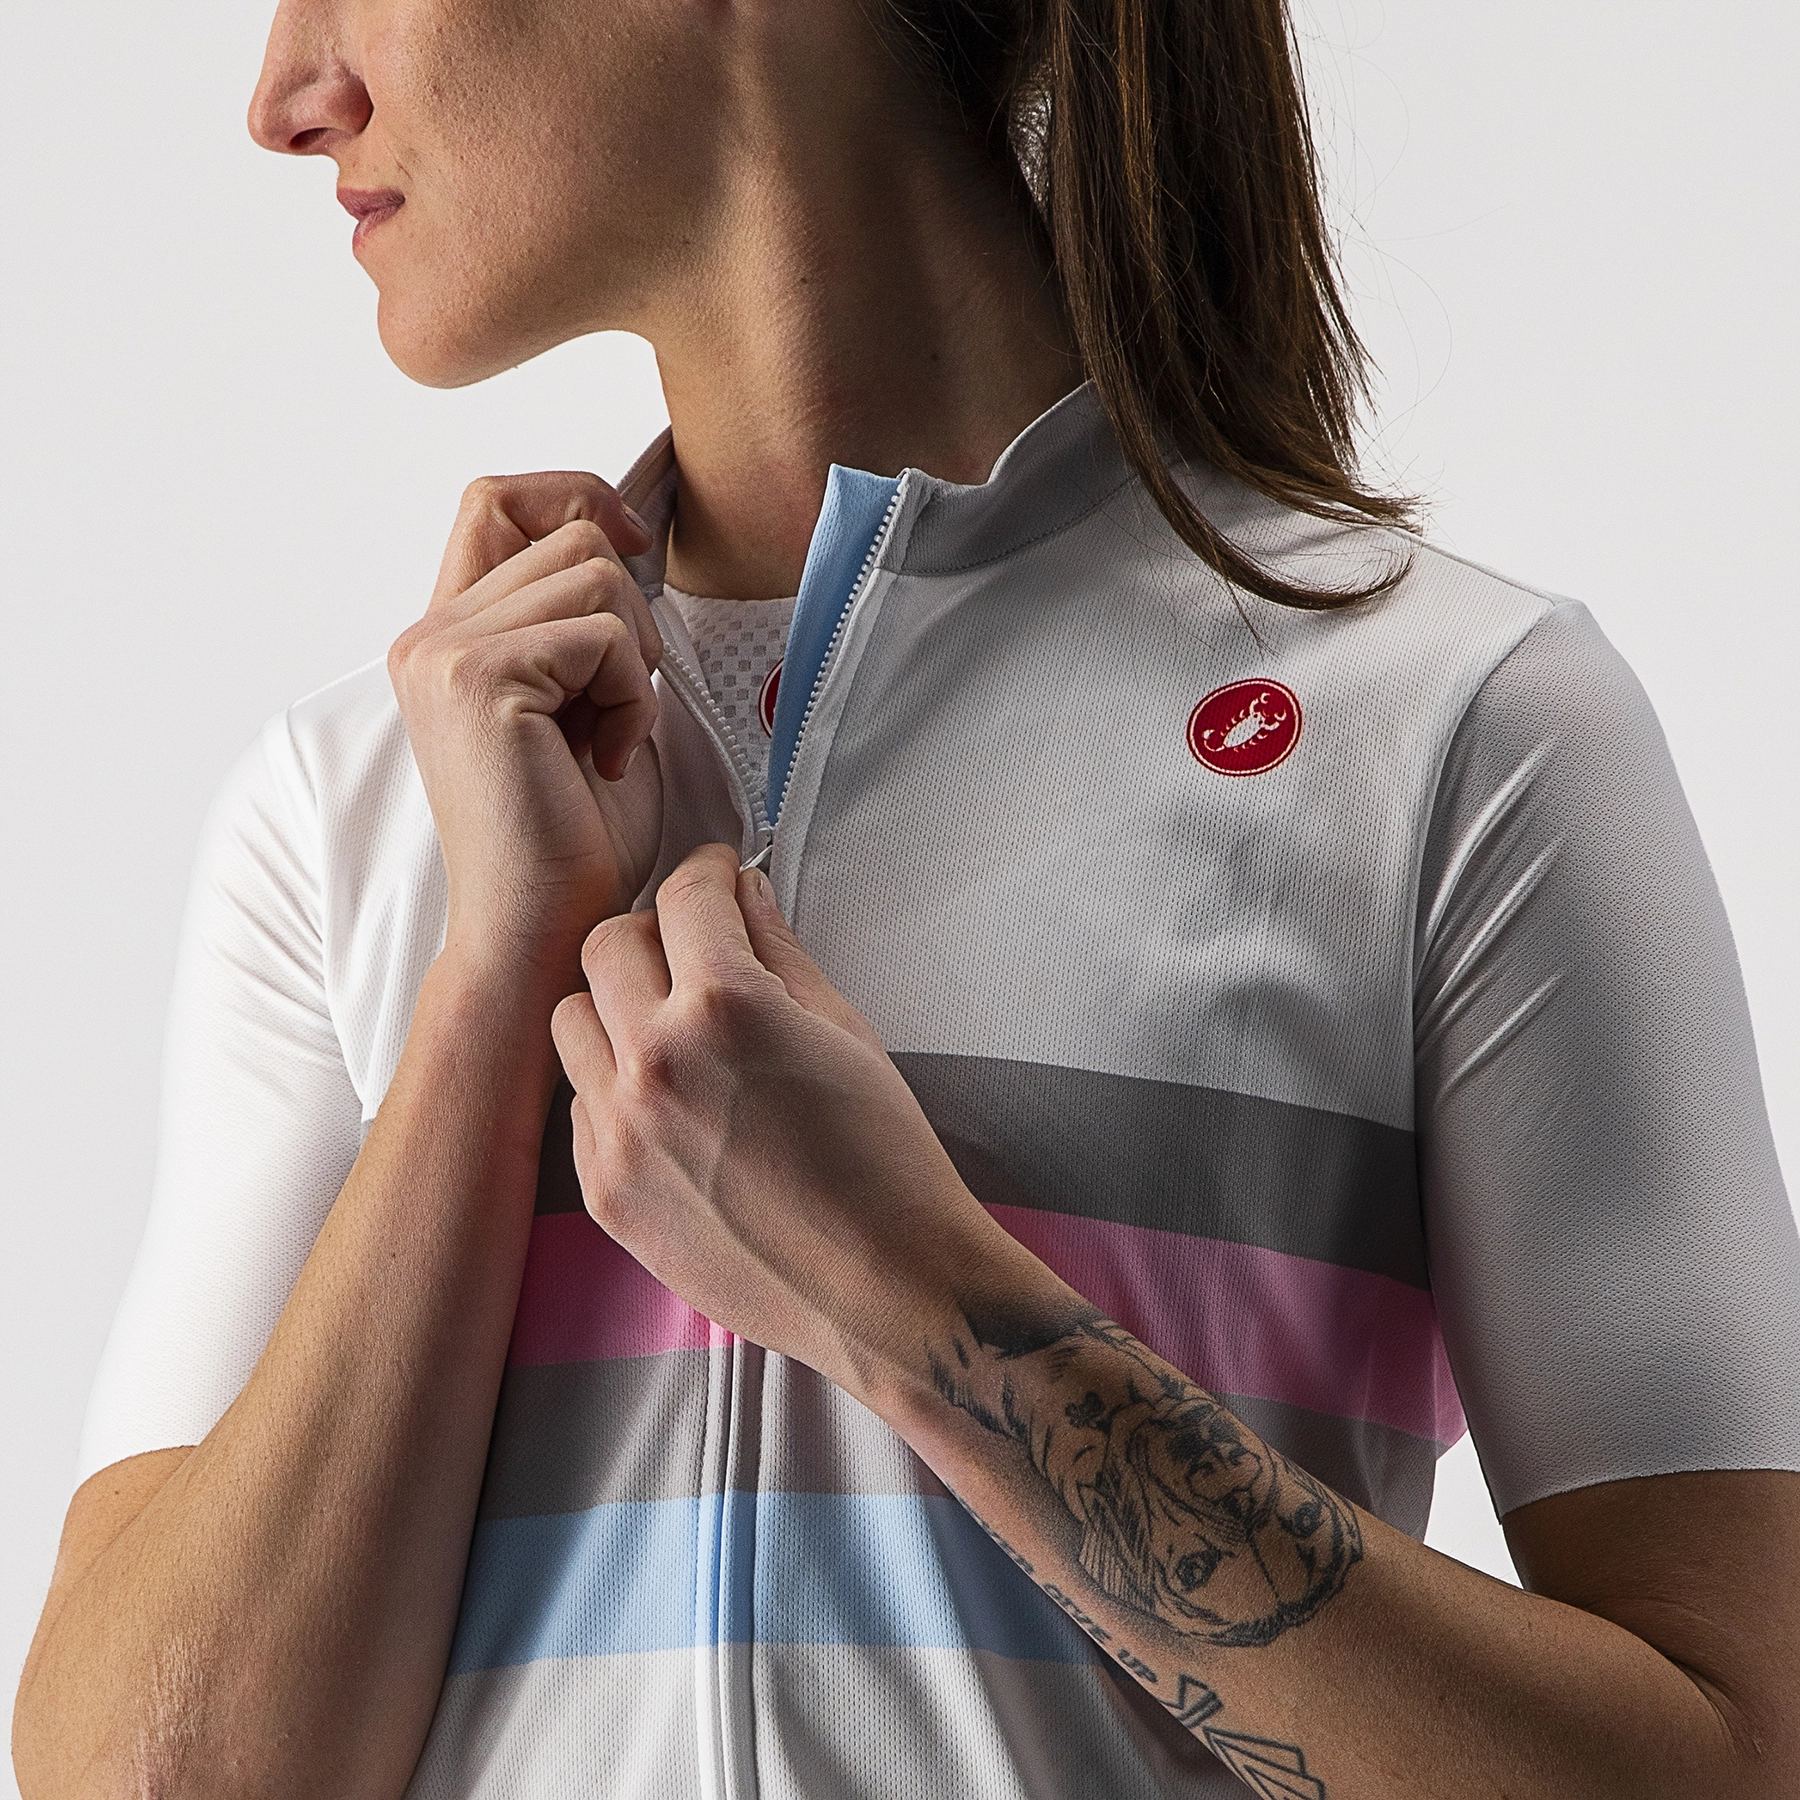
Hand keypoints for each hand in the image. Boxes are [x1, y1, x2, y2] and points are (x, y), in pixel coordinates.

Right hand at [389, 472, 663, 986]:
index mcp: (445, 636)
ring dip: (632, 661)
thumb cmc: (573, 833)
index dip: (574, 494)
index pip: (496, 500)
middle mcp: (428, 635)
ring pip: (595, 576)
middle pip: (571, 537)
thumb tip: (625, 536)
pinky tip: (607, 760)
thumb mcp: (574, 702)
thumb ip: (572, 622)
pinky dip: (632, 698)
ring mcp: (444, 653)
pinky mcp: (479, 679)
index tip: (636, 544)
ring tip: (607, 737)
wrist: (542, 926)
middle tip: (615, 710)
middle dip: (628, 617)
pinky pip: (603, 636)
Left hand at [549, 845, 1055, 1401]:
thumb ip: (782, 953)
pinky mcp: (604, 1191)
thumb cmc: (887, 1160)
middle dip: (652, 930)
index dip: (708, 872)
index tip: (719, 876)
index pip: (684, 896)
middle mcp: (655, 1060)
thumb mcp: (846, 1033)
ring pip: (568, 1019)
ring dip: (612, 1003)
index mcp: (726, 1007)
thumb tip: (746, 897)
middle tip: (691, 946)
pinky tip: (663, 1097)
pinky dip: (609, 1083)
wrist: (886, 1287)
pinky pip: (577, 1103)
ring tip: (665, 1022)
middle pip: (605, 944)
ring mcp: (619, 1131)